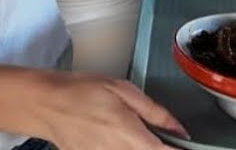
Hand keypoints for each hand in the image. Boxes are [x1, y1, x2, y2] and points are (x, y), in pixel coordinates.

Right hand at [35, 71, 186, 149]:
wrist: (44, 104)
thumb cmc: (82, 91)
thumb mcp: (124, 91)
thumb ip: (155, 112)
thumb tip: (180, 129)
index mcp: (130, 136)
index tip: (190, 147)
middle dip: (161, 148)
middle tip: (167, 139)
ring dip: (144, 149)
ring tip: (145, 136)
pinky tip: (126, 141)